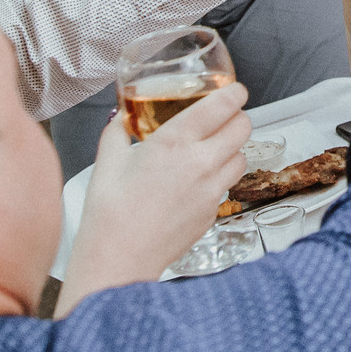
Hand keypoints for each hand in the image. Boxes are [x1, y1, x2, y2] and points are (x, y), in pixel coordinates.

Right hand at [60, 83, 249, 313]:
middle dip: (237, 118)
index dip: (234, 93)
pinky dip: (222, 177)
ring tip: (212, 150)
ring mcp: (211, 190)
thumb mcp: (107, 163)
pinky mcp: (213, 212)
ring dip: (232, 148)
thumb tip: (121, 118)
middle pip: (243, 127)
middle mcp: (201, 163)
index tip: (234, 91)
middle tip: (224, 119)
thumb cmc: (109, 215)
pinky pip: (228, 185)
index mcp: (175, 142)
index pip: (223, 105)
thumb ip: (117, 132)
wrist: (119, 261)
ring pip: (242, 156)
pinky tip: (199, 181)